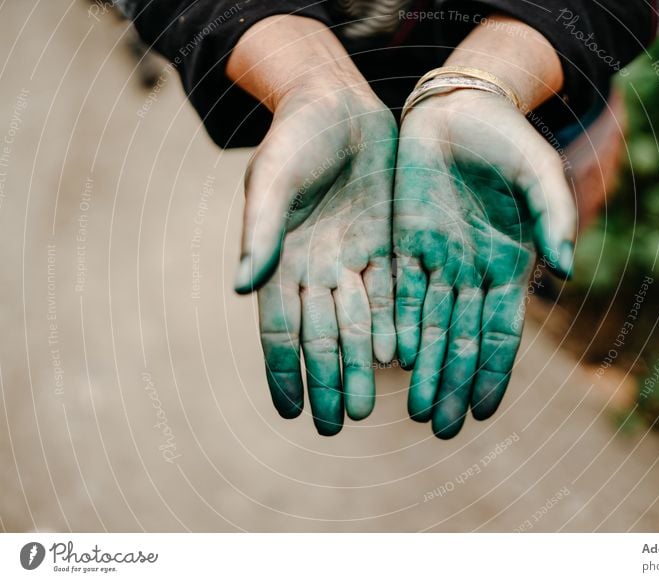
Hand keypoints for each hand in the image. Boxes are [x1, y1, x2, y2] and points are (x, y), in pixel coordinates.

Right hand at [228, 17, 395, 434]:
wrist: (339, 104)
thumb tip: (239, 286)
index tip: (288, 412)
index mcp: (283, 262)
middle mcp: (318, 270)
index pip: (280, 330)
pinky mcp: (388, 246)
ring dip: (361, 366)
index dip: (283, 371)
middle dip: (329, 381)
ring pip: (359, 325)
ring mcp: (355, 261)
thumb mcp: (275, 181)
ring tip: (369, 407)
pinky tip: (399, 360)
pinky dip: (394, 329)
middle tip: (339, 426)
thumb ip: (261, 233)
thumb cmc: (295, 138)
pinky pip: (393, 296)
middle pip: (323, 337)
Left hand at [394, 89, 575, 438]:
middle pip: (461, 339)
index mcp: (508, 262)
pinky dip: (396, 327)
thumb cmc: (504, 137)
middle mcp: (471, 270)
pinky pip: (399, 293)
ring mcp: (437, 259)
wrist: (456, 106)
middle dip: (454, 383)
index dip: (493, 371)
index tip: (484, 412)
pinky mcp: (404, 243)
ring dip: (424, 368)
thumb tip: (565, 271)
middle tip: (444, 429)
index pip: (500, 330)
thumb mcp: (537, 170)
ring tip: (418, 411)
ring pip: (428, 325)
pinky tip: (391, 361)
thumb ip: (554, 216)